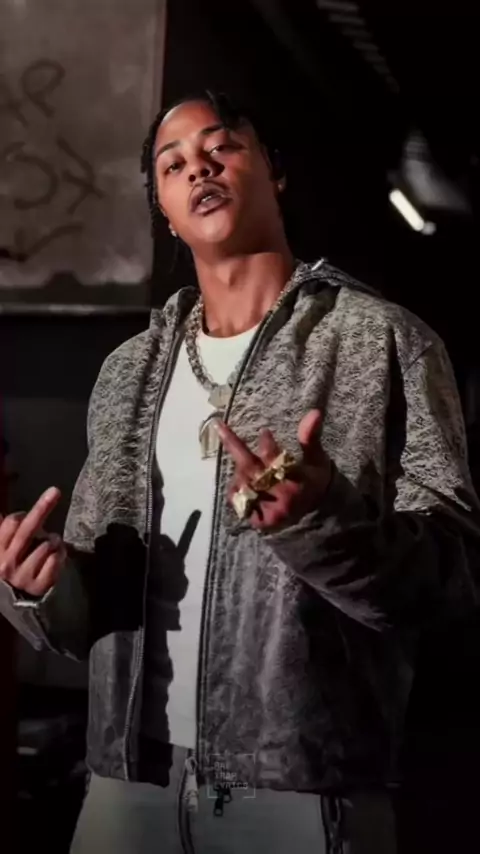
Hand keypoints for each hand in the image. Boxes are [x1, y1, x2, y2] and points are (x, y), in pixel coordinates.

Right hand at [0, 487, 65, 596]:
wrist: (17, 601)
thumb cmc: (12, 566)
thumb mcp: (4, 547)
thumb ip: (4, 529)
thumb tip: (1, 512)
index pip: (12, 522)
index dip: (24, 515)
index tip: (27, 515)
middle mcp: (6, 564)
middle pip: (27, 529)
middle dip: (42, 508)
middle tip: (55, 491)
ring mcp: (22, 576)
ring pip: (46, 544)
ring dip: (54, 540)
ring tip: (51, 545)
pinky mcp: (38, 586)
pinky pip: (56, 559)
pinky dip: (60, 554)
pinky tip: (57, 556)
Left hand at [216, 409, 331, 529]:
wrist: (316, 520)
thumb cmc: (313, 484)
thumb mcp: (317, 460)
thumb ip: (310, 438)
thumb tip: (313, 412)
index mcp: (295, 479)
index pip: (274, 457)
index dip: (266, 443)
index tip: (264, 432)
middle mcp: (279, 495)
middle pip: (250, 468)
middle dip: (234, 446)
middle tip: (220, 426)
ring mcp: (267, 509)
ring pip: (241, 483)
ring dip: (238, 469)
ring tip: (243, 464)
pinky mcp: (259, 520)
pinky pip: (239, 502)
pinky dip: (236, 490)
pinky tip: (239, 483)